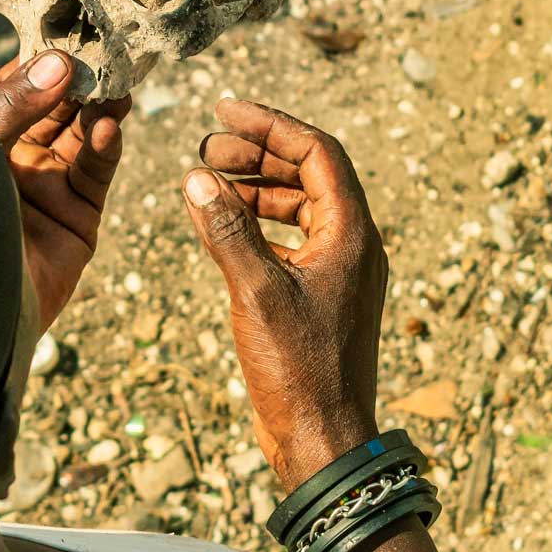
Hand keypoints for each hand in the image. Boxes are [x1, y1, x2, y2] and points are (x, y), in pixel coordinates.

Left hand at [0, 51, 129, 332]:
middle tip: (106, 48)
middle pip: (54, 106)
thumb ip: (12, 105)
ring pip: (82, 134)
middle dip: (80, 77)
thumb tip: (57, 61)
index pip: (12, 86)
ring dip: (100, 106)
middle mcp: (11, 160)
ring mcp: (46, 188)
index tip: (67, 28)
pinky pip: (96, 172)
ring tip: (117, 82)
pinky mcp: (78, 218)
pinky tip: (108, 126)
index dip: (40, 58)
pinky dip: (105, 147)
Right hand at [181, 99, 386, 490]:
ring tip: (206, 182)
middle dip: (258, 155)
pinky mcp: (320, 297)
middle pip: (310, 174)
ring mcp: (339, 273)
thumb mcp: (256, 294)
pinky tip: (220, 227)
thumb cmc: (300, 372)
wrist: (324, 441)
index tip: (224, 109)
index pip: (319, 153)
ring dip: (255, 189)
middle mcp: (354, 247)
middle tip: (206, 149)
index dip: (271, 125)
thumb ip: (227, 232)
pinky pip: (291, 241)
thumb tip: (196, 179)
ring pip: (300, 207)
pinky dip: (257, 226)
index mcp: (353, 236)